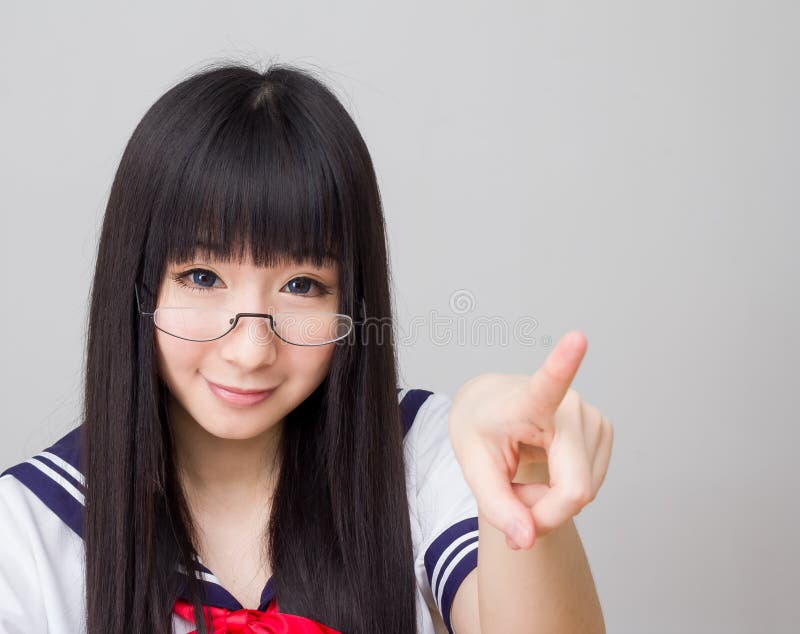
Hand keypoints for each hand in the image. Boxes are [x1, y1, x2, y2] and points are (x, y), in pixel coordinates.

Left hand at [448, 331, 613, 548]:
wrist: (491, 409)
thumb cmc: (481, 431)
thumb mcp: (474, 468)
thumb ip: (497, 507)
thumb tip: (528, 538)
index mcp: (528, 400)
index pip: (548, 382)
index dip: (564, 362)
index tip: (577, 337)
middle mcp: (568, 405)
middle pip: (574, 488)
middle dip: (543, 512)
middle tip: (512, 502)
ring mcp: (592, 417)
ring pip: (583, 492)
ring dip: (551, 501)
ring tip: (526, 474)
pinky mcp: (604, 429)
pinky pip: (590, 486)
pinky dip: (564, 493)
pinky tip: (547, 470)